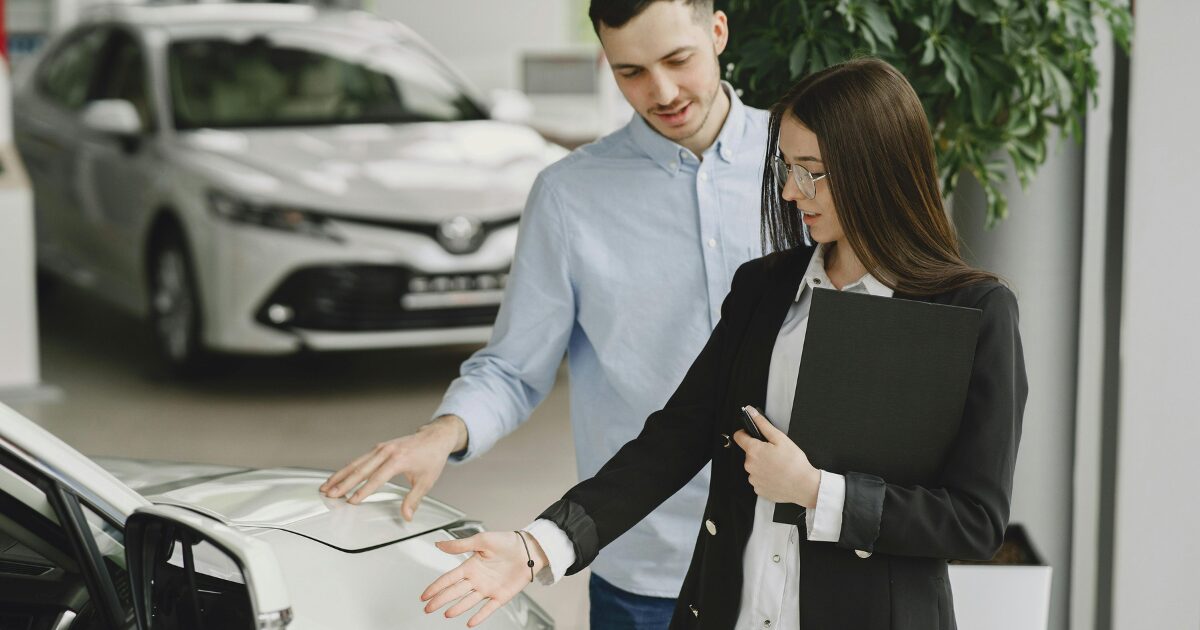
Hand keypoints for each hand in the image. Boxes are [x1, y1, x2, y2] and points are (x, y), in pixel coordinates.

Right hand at [319, 415, 467, 519]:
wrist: (435, 437)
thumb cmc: (431, 458)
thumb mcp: (427, 481)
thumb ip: (414, 500)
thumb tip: (406, 516)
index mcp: (399, 460)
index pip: (377, 478)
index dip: (363, 491)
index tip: (351, 501)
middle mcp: (387, 451)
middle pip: (361, 469)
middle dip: (343, 483)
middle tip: (330, 494)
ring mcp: (381, 448)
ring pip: (356, 463)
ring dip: (340, 475)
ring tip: (326, 486)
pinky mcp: (379, 448)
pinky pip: (360, 459)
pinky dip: (347, 468)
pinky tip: (338, 477)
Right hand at [422, 531, 547, 626]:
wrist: (529, 549)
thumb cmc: (507, 542)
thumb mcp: (481, 540)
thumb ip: (460, 545)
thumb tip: (439, 543)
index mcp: (470, 566)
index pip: (448, 579)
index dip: (435, 587)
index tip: (424, 595)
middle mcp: (477, 579)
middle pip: (454, 592)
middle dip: (440, 600)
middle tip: (428, 608)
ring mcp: (488, 589)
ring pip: (469, 601)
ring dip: (458, 608)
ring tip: (447, 614)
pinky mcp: (501, 596)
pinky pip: (488, 608)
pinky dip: (479, 616)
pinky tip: (471, 622)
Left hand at [732, 406, 821, 506]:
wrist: (804, 486)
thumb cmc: (794, 463)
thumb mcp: (780, 438)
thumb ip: (763, 424)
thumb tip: (751, 412)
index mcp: (753, 451)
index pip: (739, 437)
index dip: (746, 433)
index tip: (753, 435)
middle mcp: (749, 465)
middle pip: (749, 453)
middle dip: (759, 451)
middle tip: (775, 454)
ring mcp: (753, 478)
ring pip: (754, 467)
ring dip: (762, 465)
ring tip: (778, 466)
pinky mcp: (758, 489)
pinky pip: (758, 479)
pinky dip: (766, 477)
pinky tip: (777, 476)